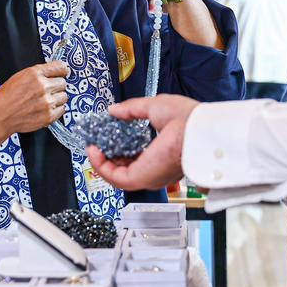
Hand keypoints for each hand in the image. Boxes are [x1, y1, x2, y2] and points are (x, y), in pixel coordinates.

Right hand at [0, 61, 69, 136]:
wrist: (0, 116)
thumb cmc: (6, 97)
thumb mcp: (20, 76)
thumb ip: (38, 74)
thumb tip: (55, 72)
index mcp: (35, 74)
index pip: (60, 67)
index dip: (62, 70)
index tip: (63, 72)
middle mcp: (43, 87)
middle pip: (63, 83)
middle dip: (56, 86)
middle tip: (47, 91)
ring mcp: (47, 102)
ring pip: (64, 96)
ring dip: (57, 98)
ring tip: (44, 101)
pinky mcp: (49, 116)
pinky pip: (62, 109)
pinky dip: (56, 109)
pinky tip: (45, 109)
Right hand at [85, 94, 199, 189]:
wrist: (196, 130)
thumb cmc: (187, 119)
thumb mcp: (154, 107)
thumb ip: (132, 110)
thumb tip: (114, 110)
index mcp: (163, 154)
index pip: (137, 158)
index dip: (119, 148)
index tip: (107, 137)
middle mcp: (155, 169)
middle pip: (124, 168)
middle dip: (107, 157)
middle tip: (96, 143)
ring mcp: (147, 175)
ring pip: (116, 176)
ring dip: (100, 162)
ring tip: (91, 147)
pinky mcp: (139, 178)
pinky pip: (113, 177)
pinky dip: (100, 166)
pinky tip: (93, 151)